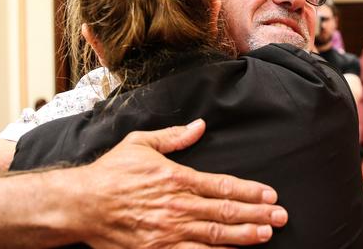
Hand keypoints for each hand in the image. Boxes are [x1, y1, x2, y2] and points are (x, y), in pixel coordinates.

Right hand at [71, 119, 287, 247]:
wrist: (81, 205)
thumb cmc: (111, 172)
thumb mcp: (141, 144)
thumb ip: (174, 136)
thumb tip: (200, 126)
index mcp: (177, 178)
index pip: (223, 185)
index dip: (251, 191)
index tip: (271, 194)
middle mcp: (178, 206)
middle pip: (226, 212)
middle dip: (258, 214)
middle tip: (281, 217)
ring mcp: (169, 232)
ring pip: (216, 236)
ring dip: (244, 236)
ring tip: (267, 235)